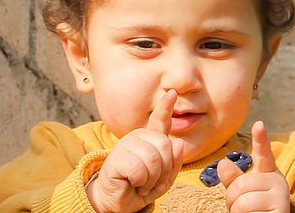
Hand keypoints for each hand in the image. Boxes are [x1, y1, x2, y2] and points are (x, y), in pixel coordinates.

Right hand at [88, 90, 184, 212]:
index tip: (172, 93)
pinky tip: (133, 183)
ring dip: (152, 179)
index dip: (166, 108)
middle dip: (164, 170)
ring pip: (154, 158)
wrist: (119, 202)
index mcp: (150, 140)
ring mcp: (125, 145)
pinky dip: (141, 182)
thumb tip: (178, 142)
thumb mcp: (164, 177)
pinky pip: (140, 169)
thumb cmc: (141, 187)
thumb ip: (174, 161)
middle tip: (151, 180)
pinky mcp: (116, 158)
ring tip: (142, 183)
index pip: (160, 121)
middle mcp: (137, 137)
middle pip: (166, 146)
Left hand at [221, 121, 291, 211]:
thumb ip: (233, 179)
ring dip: (237, 212)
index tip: (259, 124)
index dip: (261, 139)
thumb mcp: (243, 193)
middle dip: (232, 200)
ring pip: (242, 201)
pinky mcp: (279, 212)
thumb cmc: (255, 210)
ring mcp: (280, 198)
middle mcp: (278, 183)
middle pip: (240, 185)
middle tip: (241, 208)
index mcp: (269, 174)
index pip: (264, 154)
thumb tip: (223, 162)